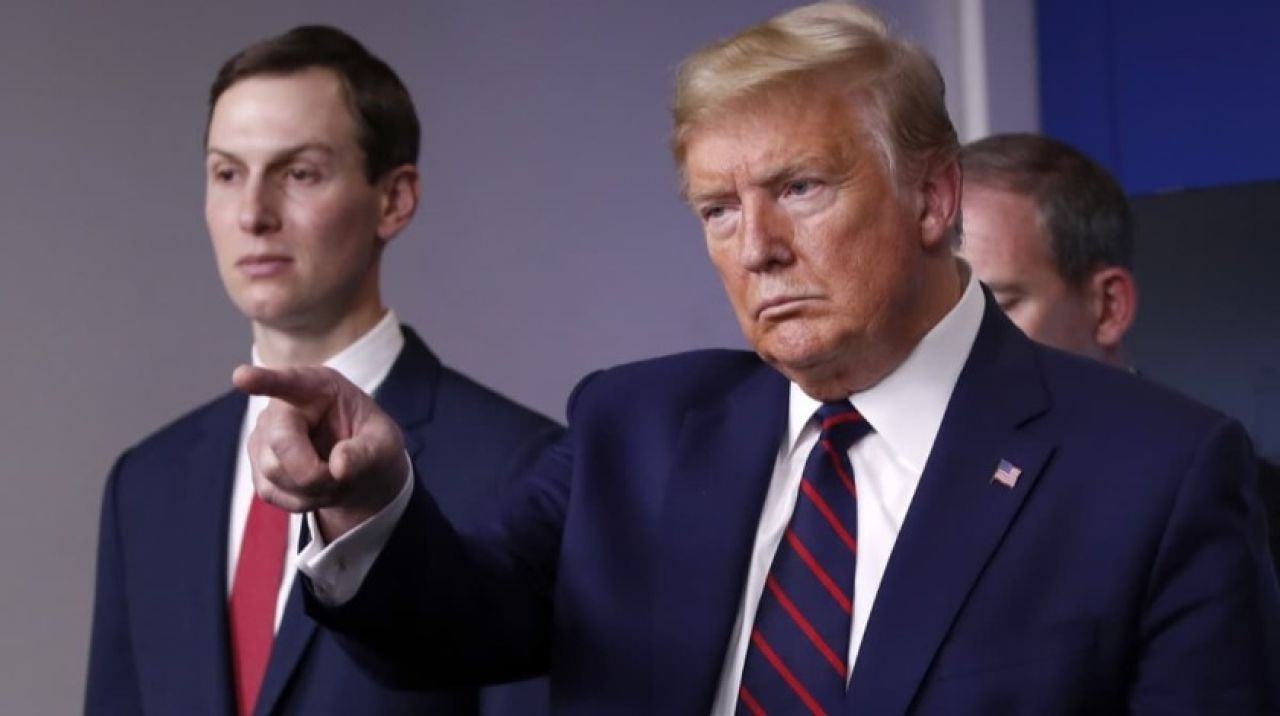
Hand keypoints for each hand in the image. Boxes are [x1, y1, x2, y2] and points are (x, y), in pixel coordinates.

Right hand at [232, 365, 408, 541]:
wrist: (358, 471)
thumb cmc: (371, 445)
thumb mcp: (385, 445)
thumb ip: (367, 453)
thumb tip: (338, 467)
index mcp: (318, 387)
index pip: (288, 382)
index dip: (264, 380)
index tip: (243, 377)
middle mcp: (283, 407)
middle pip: (280, 443)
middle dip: (311, 472)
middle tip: (339, 477)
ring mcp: (264, 435)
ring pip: (273, 471)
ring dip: (310, 488)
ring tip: (334, 478)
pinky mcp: (257, 465)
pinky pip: (270, 492)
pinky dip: (300, 500)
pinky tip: (317, 489)